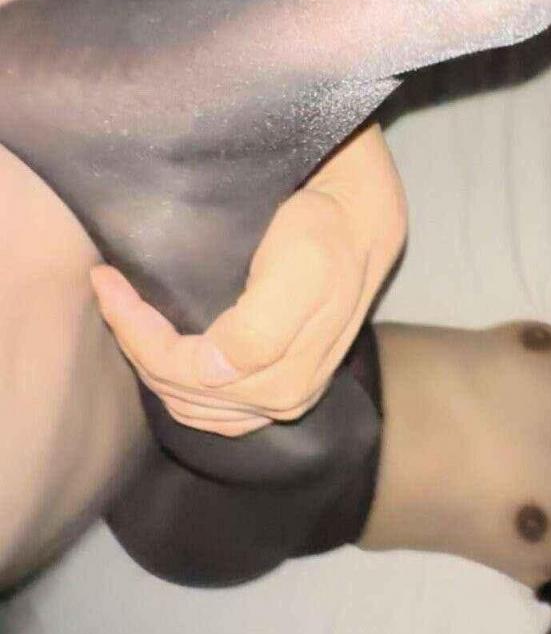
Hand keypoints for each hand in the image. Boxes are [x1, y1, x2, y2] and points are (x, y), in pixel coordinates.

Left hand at [91, 124, 405, 436]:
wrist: (361, 224)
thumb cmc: (325, 235)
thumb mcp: (296, 270)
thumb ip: (257, 332)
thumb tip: (213, 371)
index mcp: (280, 376)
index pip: (179, 370)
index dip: (133, 328)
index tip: (106, 278)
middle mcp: (281, 399)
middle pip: (178, 390)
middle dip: (134, 341)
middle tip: (109, 289)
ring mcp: (281, 400)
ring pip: (189, 405)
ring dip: (150, 363)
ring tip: (127, 313)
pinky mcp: (281, 390)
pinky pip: (212, 409)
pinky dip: (176, 383)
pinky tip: (162, 345)